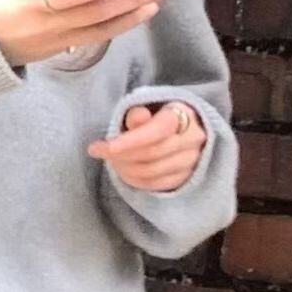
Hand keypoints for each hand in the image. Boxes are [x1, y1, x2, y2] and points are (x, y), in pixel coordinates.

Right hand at [0, 0, 166, 68]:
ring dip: (128, 18)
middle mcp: (47, 28)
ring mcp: (53, 43)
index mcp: (31, 6)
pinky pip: (89, 38)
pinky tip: (130, 17)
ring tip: (153, 5)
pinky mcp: (55, 51)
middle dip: (128, 2)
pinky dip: (112, 27)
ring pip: (97, 32)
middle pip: (94, 16)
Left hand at [88, 101, 205, 190]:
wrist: (179, 130)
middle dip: (121, 155)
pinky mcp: (184, 177)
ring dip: (124, 168)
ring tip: (110, 159)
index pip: (157, 131)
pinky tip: (123, 170)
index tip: (105, 147)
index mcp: (183, 115)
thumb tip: (136, 116)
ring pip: (151, 172)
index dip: (130, 141)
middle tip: (99, 150)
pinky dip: (133, 179)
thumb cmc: (157, 116)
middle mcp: (193, 138)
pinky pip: (154, 184)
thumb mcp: (147, 108)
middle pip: (152, 154)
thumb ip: (138, 114)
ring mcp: (191, 160)